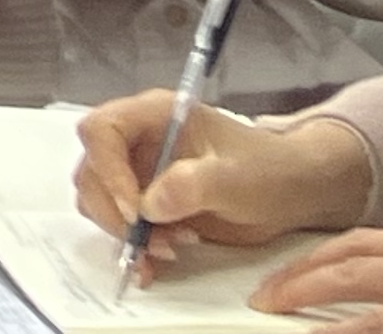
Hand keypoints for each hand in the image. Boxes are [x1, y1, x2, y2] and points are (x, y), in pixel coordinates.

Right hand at [72, 98, 373, 275]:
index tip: (136, 211)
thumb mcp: (235, 176)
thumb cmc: (266, 170)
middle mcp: (137, 141)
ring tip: (169, 247)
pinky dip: (131, 248)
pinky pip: (120, 225)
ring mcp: (139, 172)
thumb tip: (149, 205)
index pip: (102, 131)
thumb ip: (192, 184)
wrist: (290, 193)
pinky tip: (154, 265)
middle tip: (152, 240)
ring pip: (98, 200)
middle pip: (92, 170)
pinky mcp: (146, 204)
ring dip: (125, 232)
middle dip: (115, 212)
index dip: (108, 170)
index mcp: (154, 116)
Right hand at [247, 232, 382, 327]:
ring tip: (288, 272)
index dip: (322, 332)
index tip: (287, 332)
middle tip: (264, 300)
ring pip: (357, 244)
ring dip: (315, 258)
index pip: (361, 326)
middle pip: (344, 273)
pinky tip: (341, 255)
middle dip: (297, 286)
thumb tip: (366, 329)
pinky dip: (351, 244)